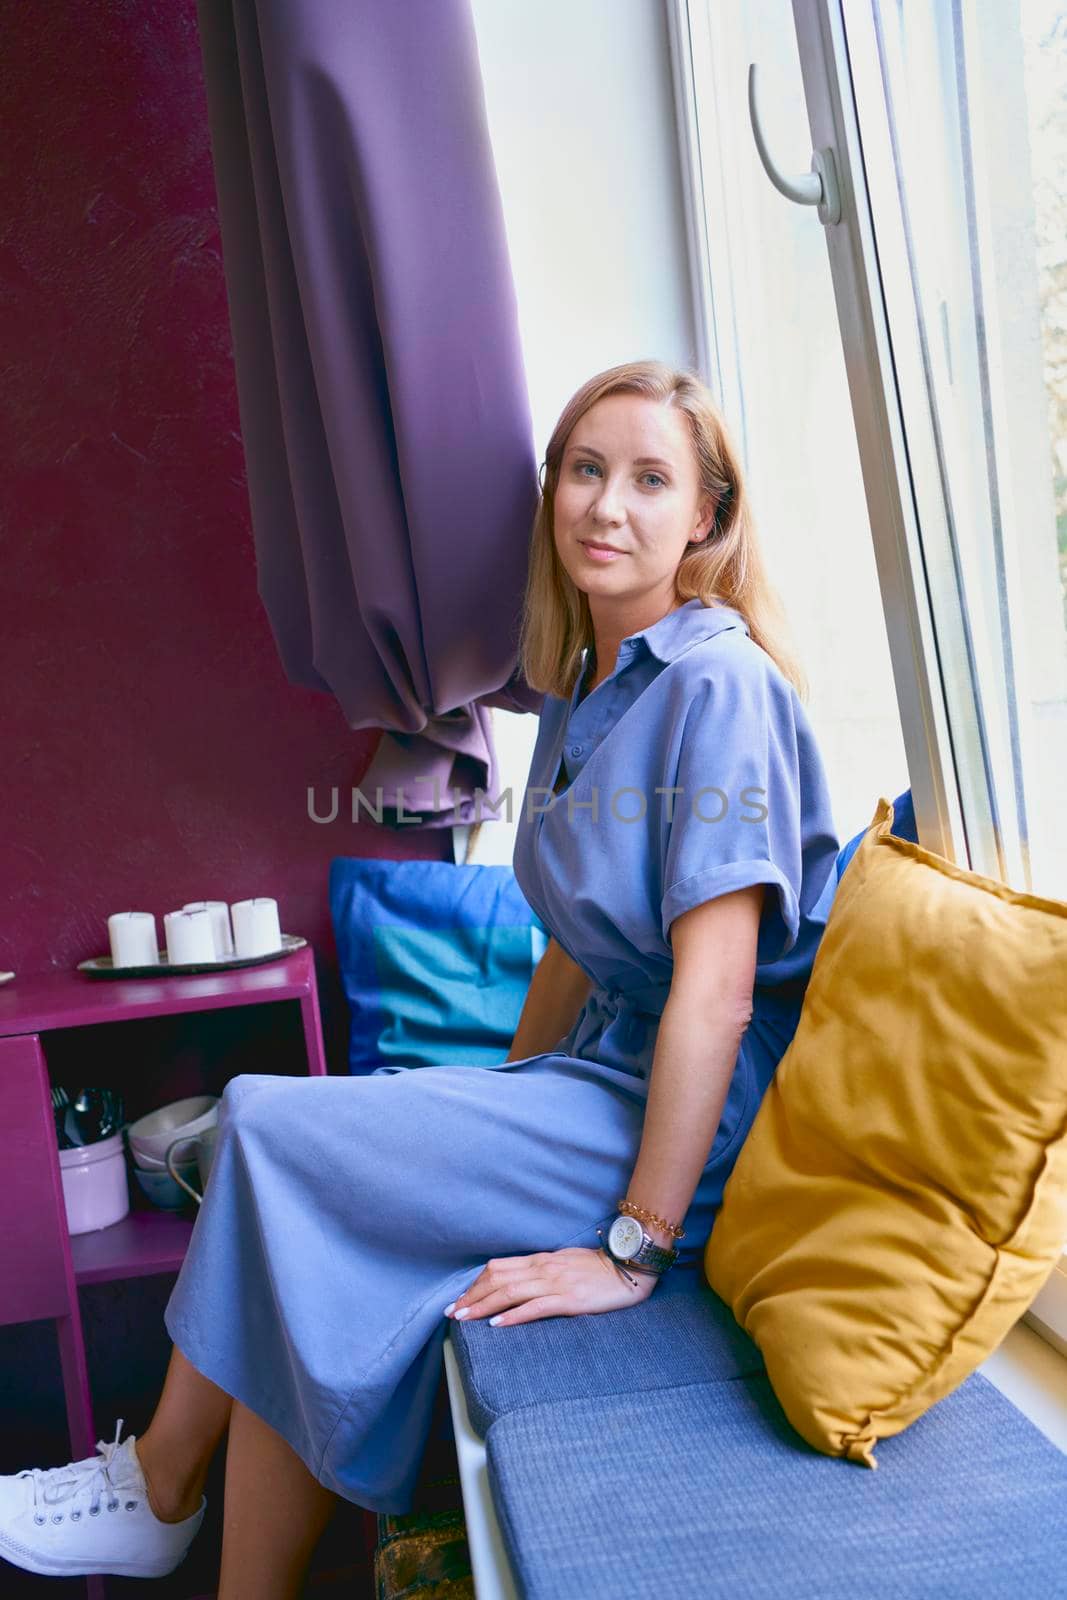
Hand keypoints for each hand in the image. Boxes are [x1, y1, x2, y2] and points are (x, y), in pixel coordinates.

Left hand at [444, 1245, 657, 1327]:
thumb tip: (520, 1280)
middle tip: (452, 1313)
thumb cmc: (599, 1268)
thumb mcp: (565, 1263)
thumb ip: (543, 1270)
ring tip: (465, 1318)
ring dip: (483, 1305)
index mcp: (541, 1260)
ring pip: (509, 1291)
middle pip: (497, 1279)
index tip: (460, 1299)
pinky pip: (534, 1307)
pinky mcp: (568, 1300)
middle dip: (471, 1296)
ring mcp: (555, 1283)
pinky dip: (512, 1315)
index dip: (475, 1284)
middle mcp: (543, 1268)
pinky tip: (497, 1324)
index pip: (498, 1268)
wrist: (629, 1268)